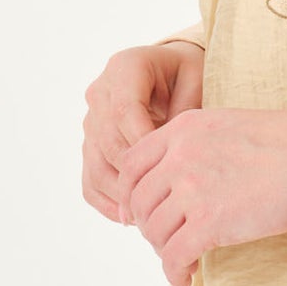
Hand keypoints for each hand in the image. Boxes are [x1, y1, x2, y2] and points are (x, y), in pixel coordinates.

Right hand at [81, 40, 205, 225]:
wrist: (171, 72)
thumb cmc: (188, 74)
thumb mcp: (196, 79)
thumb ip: (184, 112)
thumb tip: (170, 158)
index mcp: (124, 67)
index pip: (124, 110)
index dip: (142, 143)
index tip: (166, 169)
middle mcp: (100, 93)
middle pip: (107, 142)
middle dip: (134, 175)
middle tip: (161, 202)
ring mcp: (91, 121)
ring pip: (96, 165)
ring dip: (119, 194)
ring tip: (148, 216)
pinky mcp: (90, 145)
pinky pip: (90, 179)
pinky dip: (107, 201)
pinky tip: (130, 218)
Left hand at [115, 106, 286, 285]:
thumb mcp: (230, 126)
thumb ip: (198, 147)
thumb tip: (181, 181)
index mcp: (184, 129)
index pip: (131, 163)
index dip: (128, 194)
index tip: (135, 214)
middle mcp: (181, 156)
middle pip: (140, 201)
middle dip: (148, 227)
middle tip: (166, 241)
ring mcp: (193, 188)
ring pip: (155, 231)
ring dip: (165, 252)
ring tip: (183, 260)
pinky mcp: (209, 222)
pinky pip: (174, 256)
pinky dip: (175, 273)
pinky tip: (186, 279)